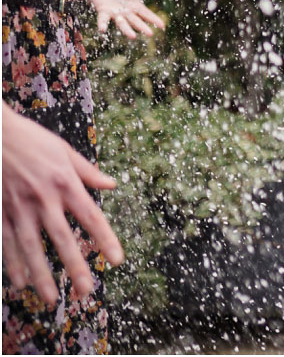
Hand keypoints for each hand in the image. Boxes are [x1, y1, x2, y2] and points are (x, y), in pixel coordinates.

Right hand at [2, 106, 122, 305]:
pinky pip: (6, 242)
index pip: (91, 216)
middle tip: (86, 291)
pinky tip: (20, 282)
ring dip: (42, 274)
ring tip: (51, 299)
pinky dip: (13, 264)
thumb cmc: (32, 140)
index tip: (117, 260)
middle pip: (62, 238)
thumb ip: (88, 172)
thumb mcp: (65, 150)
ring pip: (31, 247)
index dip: (105, 239)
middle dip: (75, 266)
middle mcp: (43, 198)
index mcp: (66, 183)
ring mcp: (18, 207)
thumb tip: (112, 184)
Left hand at [87, 0, 166, 37]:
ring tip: (133, 37)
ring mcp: (115, 14)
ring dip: (127, 30)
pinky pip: (103, 20)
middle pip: (136, 21)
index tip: (162, 26)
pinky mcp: (103, 12)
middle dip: (142, 27)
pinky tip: (102, 30)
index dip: (154, 19)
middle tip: (150, 34)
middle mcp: (126, 13)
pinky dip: (102, 25)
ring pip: (122, 24)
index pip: (146, 14)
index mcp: (135, 7)